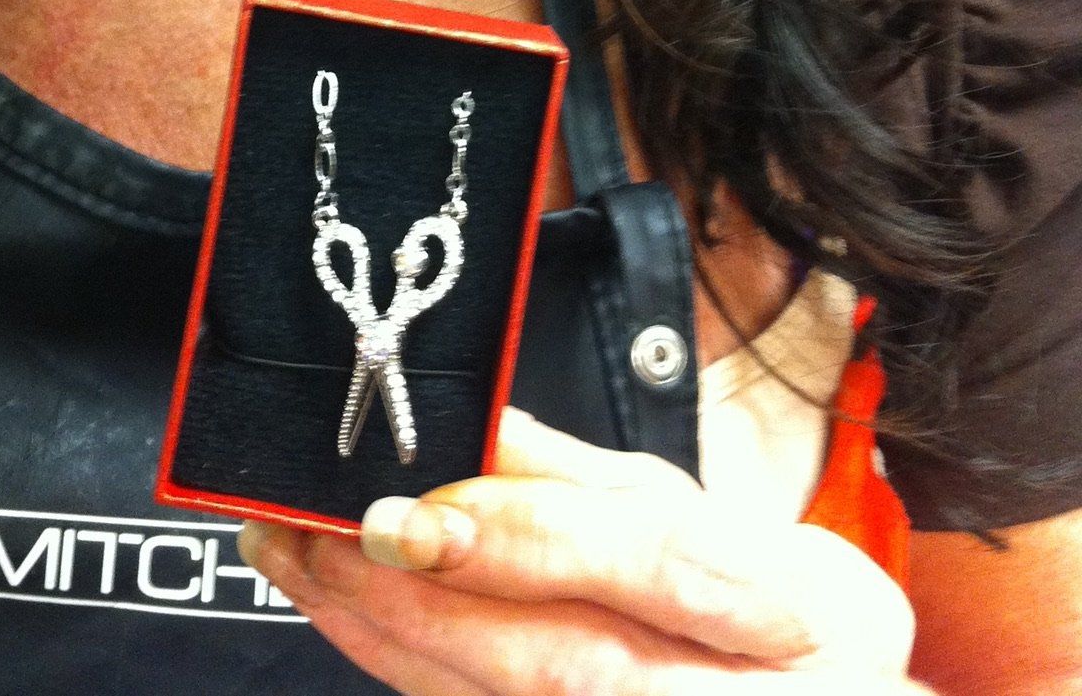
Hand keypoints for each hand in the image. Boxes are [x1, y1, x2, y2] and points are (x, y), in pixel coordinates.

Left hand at [238, 406, 928, 693]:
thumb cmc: (784, 620)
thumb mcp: (716, 522)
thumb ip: (591, 480)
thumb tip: (483, 415)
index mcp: (779, 605)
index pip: (634, 562)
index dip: (514, 537)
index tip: (402, 511)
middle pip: (552, 658)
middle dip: (413, 596)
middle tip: (308, 532)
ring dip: (386, 634)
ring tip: (300, 562)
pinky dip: (413, 674)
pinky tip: (353, 622)